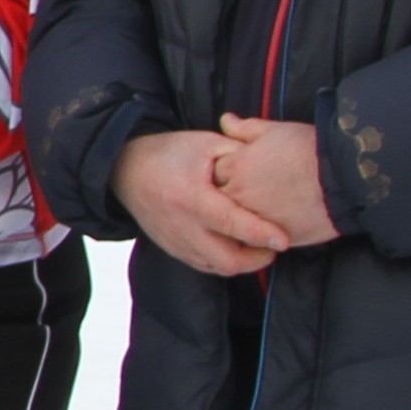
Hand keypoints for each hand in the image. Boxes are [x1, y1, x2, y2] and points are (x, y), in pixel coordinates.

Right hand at [115, 127, 287, 277]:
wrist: (126, 169)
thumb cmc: (169, 153)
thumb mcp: (206, 143)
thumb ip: (239, 154)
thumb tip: (271, 167)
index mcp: (192, 197)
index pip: (232, 223)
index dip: (261, 234)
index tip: (284, 240)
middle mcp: (183, 226)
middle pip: (227, 260)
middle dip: (257, 259)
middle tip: (275, 246)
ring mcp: (176, 241)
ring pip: (217, 267)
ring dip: (242, 262)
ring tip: (258, 246)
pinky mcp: (172, 249)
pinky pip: (204, 265)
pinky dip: (224, 261)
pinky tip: (236, 246)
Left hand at [209, 116, 341, 251]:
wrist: (345, 178)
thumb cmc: (311, 149)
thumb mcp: (276, 130)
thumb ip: (245, 128)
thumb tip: (225, 120)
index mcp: (235, 167)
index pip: (210, 173)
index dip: (223, 172)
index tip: (234, 171)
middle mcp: (238, 196)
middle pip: (218, 201)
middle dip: (226, 197)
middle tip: (247, 192)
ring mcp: (254, 220)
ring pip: (234, 225)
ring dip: (241, 218)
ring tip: (258, 210)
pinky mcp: (273, 238)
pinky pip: (256, 241)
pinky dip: (258, 235)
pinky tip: (269, 225)